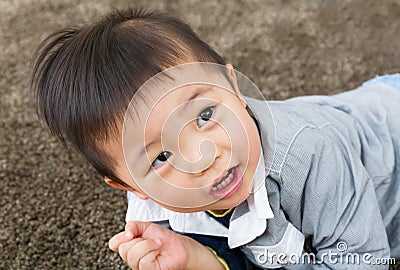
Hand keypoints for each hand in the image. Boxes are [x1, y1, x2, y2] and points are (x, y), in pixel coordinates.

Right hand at [109, 221, 224, 269]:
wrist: (179, 245)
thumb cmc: (163, 238)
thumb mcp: (146, 226)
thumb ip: (132, 225)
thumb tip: (126, 232)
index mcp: (129, 245)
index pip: (113, 244)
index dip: (119, 238)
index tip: (130, 233)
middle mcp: (132, 257)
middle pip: (123, 249)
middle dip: (139, 240)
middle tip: (151, 239)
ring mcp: (139, 266)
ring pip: (133, 255)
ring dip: (148, 245)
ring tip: (156, 244)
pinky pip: (144, 262)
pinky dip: (152, 253)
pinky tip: (158, 252)